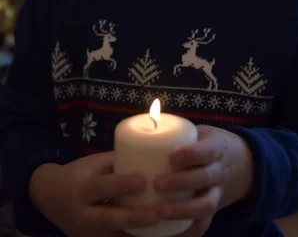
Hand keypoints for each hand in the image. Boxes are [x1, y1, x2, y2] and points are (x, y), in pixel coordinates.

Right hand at [29, 152, 158, 236]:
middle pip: (109, 218)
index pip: (103, 186)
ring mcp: (86, 234)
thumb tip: (149, 155)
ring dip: (137, 235)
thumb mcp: (93, 164)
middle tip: (158, 213)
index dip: (123, 184)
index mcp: (83, 188)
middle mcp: (83, 214)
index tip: (144, 180)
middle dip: (134, 218)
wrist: (49, 197)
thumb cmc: (78, 174)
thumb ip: (119, 161)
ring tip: (162, 230)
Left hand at [154, 125, 253, 236]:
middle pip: (204, 178)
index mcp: (217, 148)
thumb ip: (179, 134)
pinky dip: (188, 232)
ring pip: (206, 205)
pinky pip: (204, 225)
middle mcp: (219, 171)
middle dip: (181, 182)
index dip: (191, 154)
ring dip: (184, 210)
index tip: (173, 155)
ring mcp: (218, 192)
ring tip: (161, 212)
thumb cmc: (209, 144)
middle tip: (158, 183)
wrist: (241, 164)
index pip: (207, 151)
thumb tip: (141, 131)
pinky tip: (170, 236)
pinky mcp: (213, 210)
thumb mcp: (202, 133)